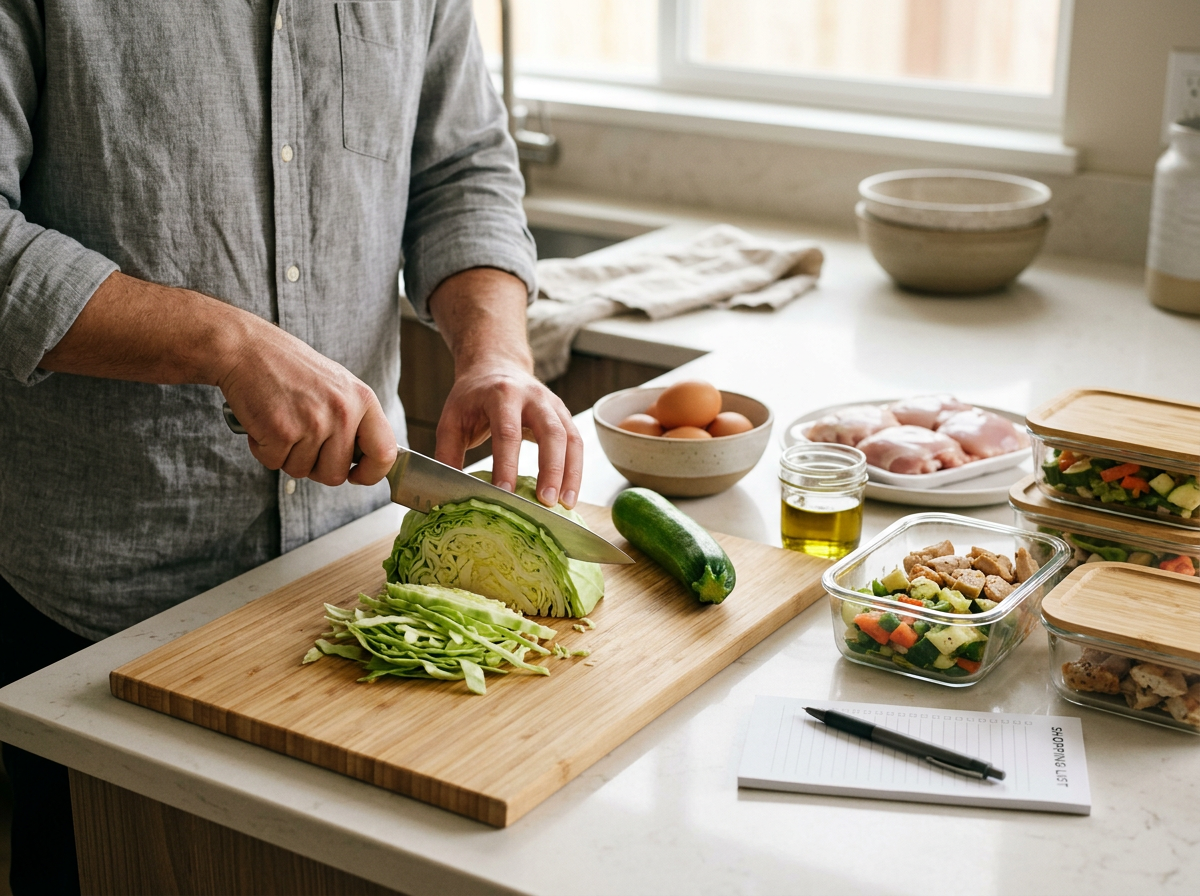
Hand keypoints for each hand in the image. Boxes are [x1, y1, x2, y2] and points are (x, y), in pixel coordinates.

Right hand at [216, 320, 396, 486]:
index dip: (371, 473)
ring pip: (301, 471)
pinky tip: (264, 422)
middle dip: (315, 467)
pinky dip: (263, 449)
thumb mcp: (337, 384)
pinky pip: (274, 462)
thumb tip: (362, 459)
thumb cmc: (289, 367)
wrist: (247, 348)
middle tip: (301, 443)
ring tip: (281, 423)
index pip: (384, 453)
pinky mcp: (282, 432)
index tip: (357, 475)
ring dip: (286, 455)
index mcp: (362, 399)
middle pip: (336, 474)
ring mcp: (313, 423)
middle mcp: (343, 412)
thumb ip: (353, 419)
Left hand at [428, 267, 582, 507]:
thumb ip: (448, 453)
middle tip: (545, 502)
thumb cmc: (472, 398)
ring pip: (570, 439)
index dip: (506, 464)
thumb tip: (448, 491)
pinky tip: (569, 494)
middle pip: (551, 433)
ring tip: (564, 504)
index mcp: (501, 394)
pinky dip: (576, 470)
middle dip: (551, 469)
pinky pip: (576, 443)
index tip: (505, 492)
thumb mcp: (451, 419)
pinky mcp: (564, 415)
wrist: (496, 366)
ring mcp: (553, 405)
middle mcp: (533, 397)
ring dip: (570, 473)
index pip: (507, 432)